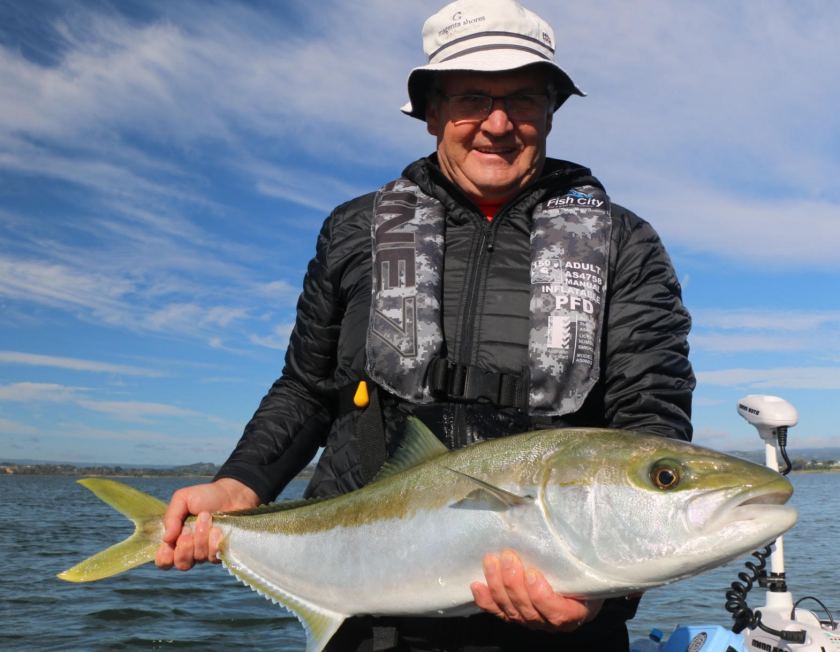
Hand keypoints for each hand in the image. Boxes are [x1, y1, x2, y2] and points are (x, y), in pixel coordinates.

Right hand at [154, 478, 258, 570]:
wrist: (232, 494)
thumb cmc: (206, 496)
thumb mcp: (183, 499)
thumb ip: (171, 517)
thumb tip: (165, 539)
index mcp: (176, 539)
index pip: (164, 561)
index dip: (165, 556)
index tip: (171, 541)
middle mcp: (190, 550)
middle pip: (182, 564)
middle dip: (185, 546)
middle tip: (189, 528)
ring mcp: (206, 552)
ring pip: (199, 558)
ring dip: (201, 537)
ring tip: (206, 517)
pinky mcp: (221, 552)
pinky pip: (214, 556)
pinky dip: (214, 541)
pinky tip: (217, 528)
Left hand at [471, 549, 602, 631]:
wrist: (577, 582)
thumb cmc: (584, 571)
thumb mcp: (589, 564)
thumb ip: (579, 553)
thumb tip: (568, 523)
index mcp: (575, 613)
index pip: (556, 612)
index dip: (541, 596)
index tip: (532, 573)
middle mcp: (551, 622)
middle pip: (527, 610)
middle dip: (513, 583)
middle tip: (508, 557)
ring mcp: (531, 620)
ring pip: (510, 610)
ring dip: (498, 585)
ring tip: (491, 562)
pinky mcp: (514, 614)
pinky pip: (497, 611)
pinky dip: (486, 600)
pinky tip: (477, 585)